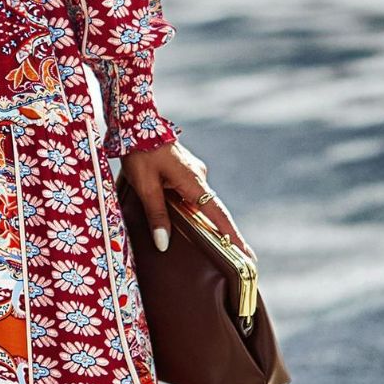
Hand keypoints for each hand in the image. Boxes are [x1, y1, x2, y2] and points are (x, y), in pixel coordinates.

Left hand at [120, 141, 254, 258]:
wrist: (136, 122)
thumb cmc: (140, 153)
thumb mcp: (145, 186)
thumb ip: (156, 214)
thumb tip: (163, 243)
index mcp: (193, 182)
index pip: (218, 216)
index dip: (232, 238)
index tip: (248, 256)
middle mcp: (199, 178)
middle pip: (214, 212)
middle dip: (225, 236)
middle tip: (240, 260)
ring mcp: (193, 173)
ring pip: (201, 203)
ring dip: (205, 222)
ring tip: (216, 247)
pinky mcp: (185, 170)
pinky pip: (192, 194)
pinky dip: (193, 210)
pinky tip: (185, 221)